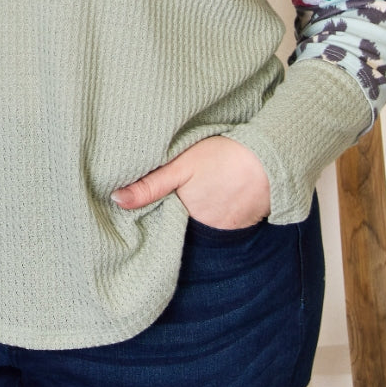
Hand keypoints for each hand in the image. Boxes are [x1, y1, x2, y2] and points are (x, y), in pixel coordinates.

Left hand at [110, 135, 270, 228]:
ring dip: (202, 212)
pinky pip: (225, 223)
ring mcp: (227, 230)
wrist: (270, 159)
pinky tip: (222, 193)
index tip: (153, 202)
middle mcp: (206, 230)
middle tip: (184, 190)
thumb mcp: (182, 165)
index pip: (164, 220)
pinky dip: (221, 212)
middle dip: (178, 212)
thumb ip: (149, 185)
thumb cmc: (224, 156)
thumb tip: (115, 200)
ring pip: (205, 224)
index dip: (158, 211)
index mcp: (187, 214)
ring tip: (204, 190)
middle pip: (184, 223)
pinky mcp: (244, 225)